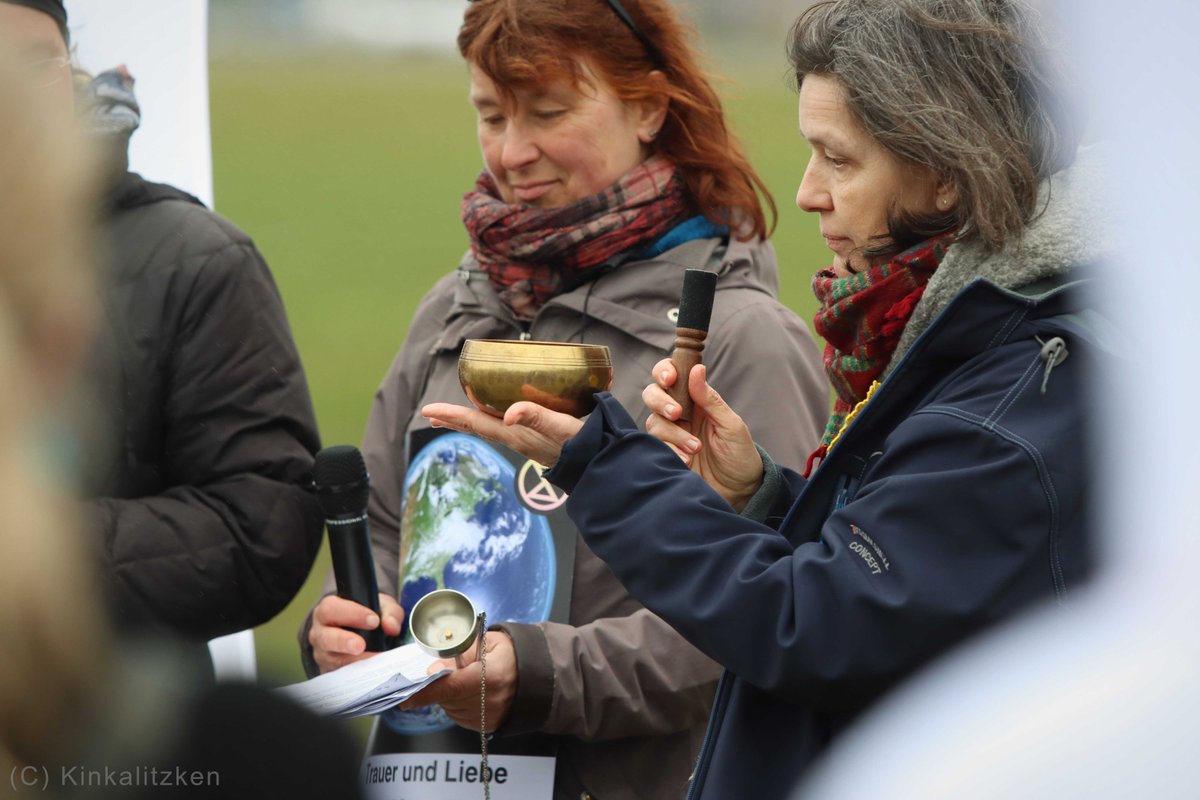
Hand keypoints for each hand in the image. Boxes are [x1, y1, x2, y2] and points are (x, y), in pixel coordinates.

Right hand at [310, 593, 404, 673]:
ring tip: (369, 660)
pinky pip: (338, 672)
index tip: (374, 620)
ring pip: (330, 658)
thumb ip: (389, 612)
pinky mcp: (329, 668)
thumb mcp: (381, 607)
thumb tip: (391, 626)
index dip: (352, 614)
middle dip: (343, 641)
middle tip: (361, 645)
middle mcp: (320, 631)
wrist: (363, 632)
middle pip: (325, 636)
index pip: (332, 608)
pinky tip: (368, 670)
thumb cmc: (369, 614)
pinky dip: (354, 672)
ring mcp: (323, 652)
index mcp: (328, 608)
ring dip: (350, 660)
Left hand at [399, 630, 516, 732]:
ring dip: (449, 695)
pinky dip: (457, 704)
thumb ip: (460, 652)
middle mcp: (490, 701)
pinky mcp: (487, 726)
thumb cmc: (511, 654)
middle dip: (440, 685)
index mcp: (491, 676)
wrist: (538, 676)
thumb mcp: (489, 642)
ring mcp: (488, 717)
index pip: (450, 686)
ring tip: (467, 679)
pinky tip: (470, 692)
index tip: (406, 697)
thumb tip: (435, 669)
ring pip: (450, 709)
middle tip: (452, 670)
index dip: (426, 691)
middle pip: (447, 698)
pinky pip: (459, 716)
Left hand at [421, 401, 582, 466]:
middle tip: (431, 413)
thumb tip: (508, 414)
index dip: (452, 414)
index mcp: (514, 434)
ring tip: (452, 417)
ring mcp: (523, 441)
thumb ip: (536, 416)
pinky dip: (488, 421)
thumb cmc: (581, 443)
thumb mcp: (559, 425)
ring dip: (468, 421)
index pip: (475, 422)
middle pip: (476, 427)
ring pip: (487, 428)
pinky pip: (502, 429)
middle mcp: (514, 439)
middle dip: (453, 419)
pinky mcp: (533, 440)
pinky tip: (494, 417)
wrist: (597, 464)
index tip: (428, 410)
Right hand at [643, 360, 763, 509]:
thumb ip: (711, 399)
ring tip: (695, 448)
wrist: (739, 492)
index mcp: (696, 400)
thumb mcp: (731, 425)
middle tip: (677, 415)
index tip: (670, 378)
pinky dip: (670, 451)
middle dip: (660, 402)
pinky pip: (655, 446)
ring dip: (673, 434)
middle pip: (652, 394)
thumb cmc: (739, 455)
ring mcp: (671, 434)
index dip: (665, 371)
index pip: (672, 375)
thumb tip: (697, 368)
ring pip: (653, 422)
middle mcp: (680, 414)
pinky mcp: (666, 453)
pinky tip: (687, 461)